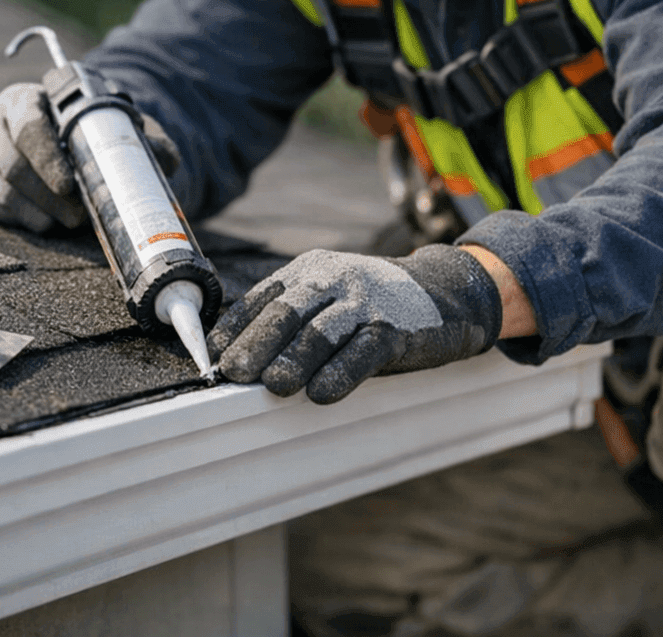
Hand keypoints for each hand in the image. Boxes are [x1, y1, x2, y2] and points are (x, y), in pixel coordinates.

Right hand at [0, 81, 179, 232]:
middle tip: (77, 216)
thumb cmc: (88, 130)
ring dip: (35, 212)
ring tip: (65, 222)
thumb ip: (143, 138)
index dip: (47, 158)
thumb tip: (168, 158)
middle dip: (46, 195)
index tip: (70, 184)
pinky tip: (44, 221)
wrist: (57, 139)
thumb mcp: (116, 126)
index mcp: (25, 98)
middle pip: (11, 164)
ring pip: (0, 190)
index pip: (27, 125)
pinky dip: (20, 219)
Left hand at [207, 246, 502, 403]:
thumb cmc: (373, 305)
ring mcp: (367, 302)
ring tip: (271, 385)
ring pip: (322, 331)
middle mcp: (337, 279)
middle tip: (235, 373)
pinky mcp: (396, 328)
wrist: (446, 292)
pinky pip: (363, 352)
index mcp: (313, 269)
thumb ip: (294, 317)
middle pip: (288, 311)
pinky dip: (339, 374)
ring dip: (293, 360)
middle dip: (257, 343)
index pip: (265, 295)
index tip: (215, 355)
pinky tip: (320, 394)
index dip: (238, 326)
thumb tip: (241, 356)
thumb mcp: (331, 297)